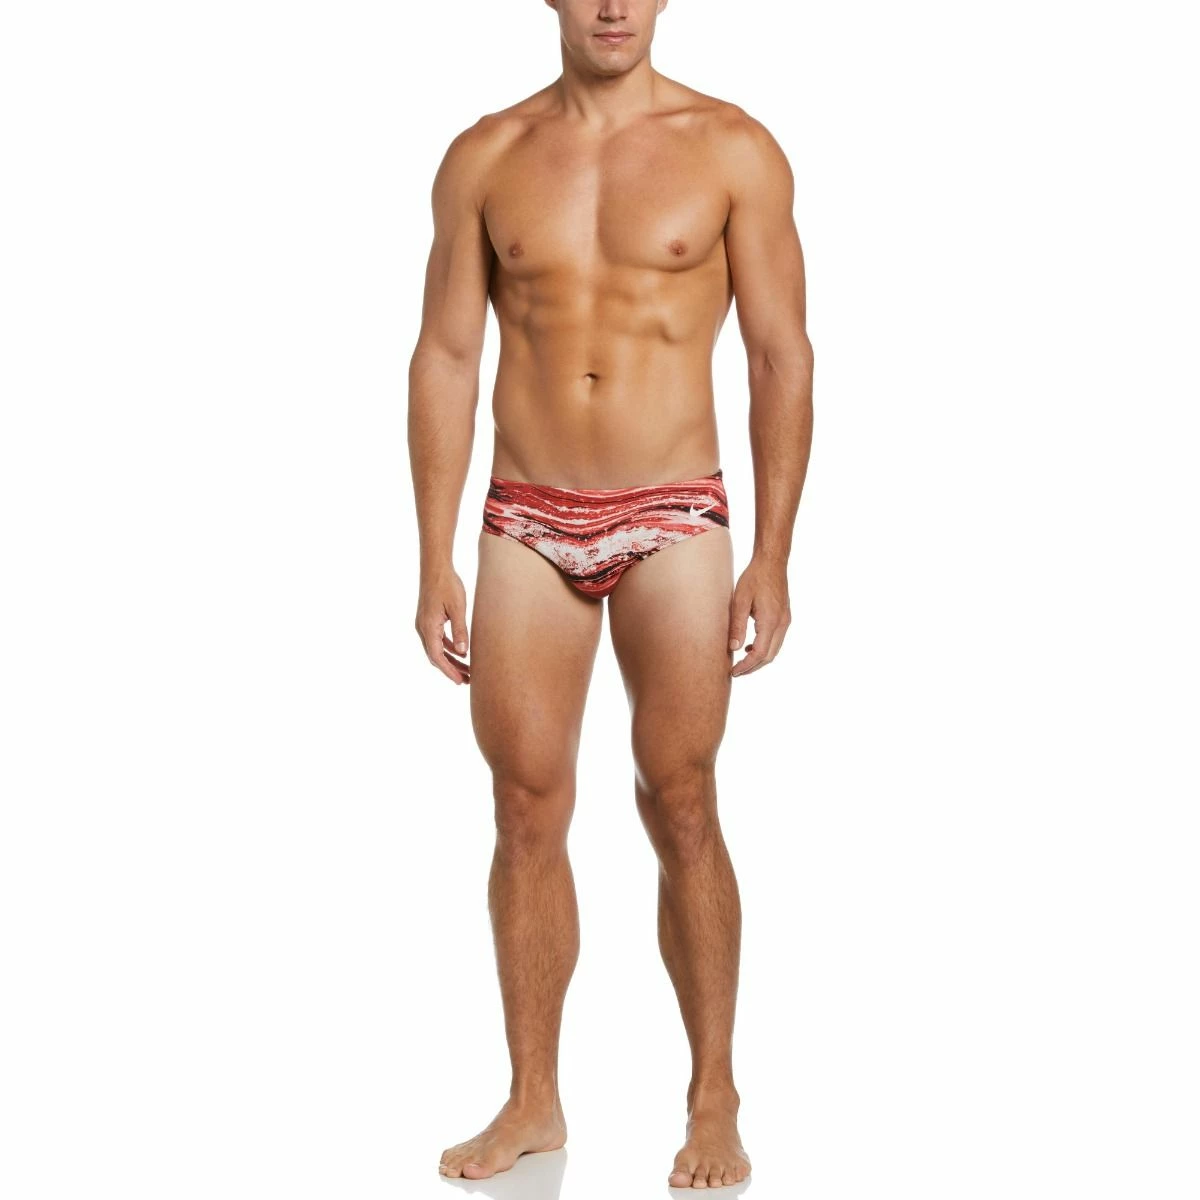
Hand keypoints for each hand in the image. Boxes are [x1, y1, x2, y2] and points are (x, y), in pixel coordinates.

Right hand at [415, 566, 470, 684]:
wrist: (435, 567)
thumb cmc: (447, 585)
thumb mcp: (458, 608)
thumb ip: (460, 630)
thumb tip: (463, 652)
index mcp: (428, 627)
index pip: (437, 657)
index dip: (449, 671)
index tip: (460, 681)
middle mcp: (423, 628)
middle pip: (436, 656)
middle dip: (451, 669)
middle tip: (467, 681)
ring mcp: (424, 624)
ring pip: (437, 649)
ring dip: (450, 660)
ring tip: (467, 670)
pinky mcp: (428, 619)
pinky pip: (437, 639)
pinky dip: (448, 648)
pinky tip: (461, 652)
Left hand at [728, 557, 790, 676]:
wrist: (772, 562)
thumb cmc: (754, 578)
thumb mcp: (740, 600)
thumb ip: (737, 625)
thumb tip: (734, 648)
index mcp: (771, 621)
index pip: (760, 654)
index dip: (746, 666)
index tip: (733, 672)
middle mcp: (782, 624)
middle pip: (770, 656)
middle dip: (753, 667)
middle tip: (736, 671)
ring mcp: (786, 621)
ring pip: (775, 649)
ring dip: (759, 659)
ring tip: (742, 661)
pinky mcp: (785, 617)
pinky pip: (777, 640)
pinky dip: (765, 648)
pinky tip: (751, 645)